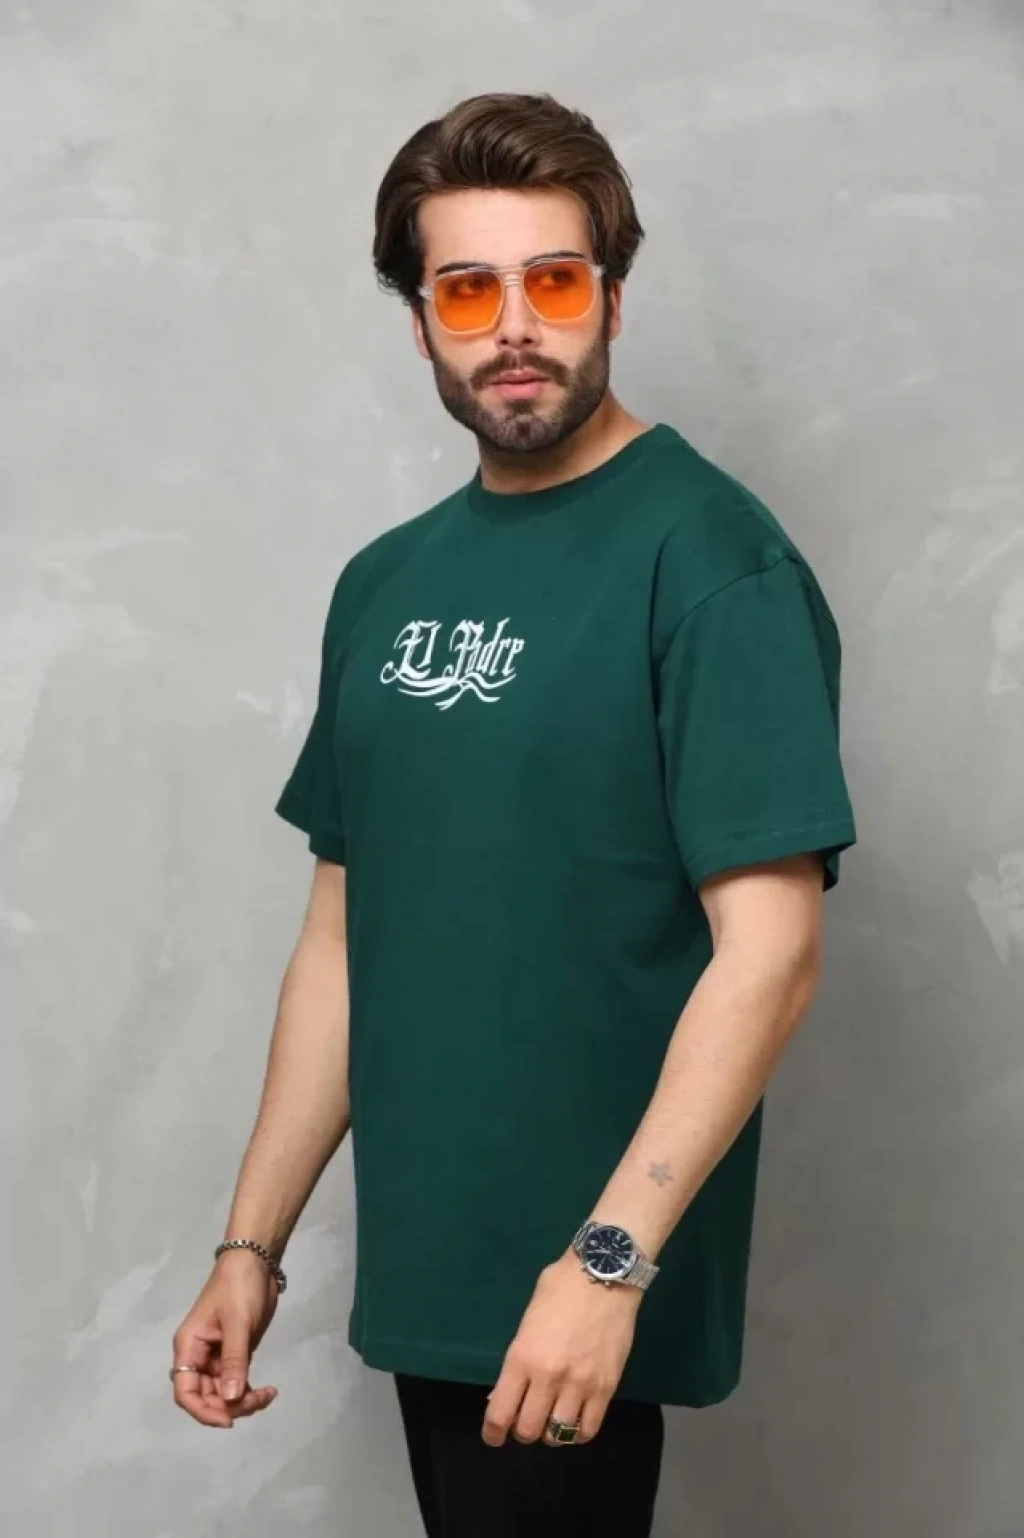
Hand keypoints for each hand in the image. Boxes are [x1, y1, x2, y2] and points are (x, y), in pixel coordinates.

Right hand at [170, 1249, 280, 1427]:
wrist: (255, 1262)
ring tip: (268, 1395)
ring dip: (242, 1401)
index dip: (202, 1411)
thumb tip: (231, 1400)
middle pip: (205, 1397)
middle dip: (229, 1406)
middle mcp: (199, 1356)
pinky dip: (249, 1391)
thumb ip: (234, 1361)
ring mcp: (217, 1357)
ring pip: (223, 1393)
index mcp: (189, 1347)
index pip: (185, 1391)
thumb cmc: (239, 1287)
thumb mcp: (237, 1323)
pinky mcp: (235, 1354)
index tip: (228, 1419)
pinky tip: (268, 1391)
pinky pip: (236, 1382)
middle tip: (258, 1400)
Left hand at [483, 1250, 641, 1447]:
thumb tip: (507, 1392)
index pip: (500, 1413)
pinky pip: (588, 1429)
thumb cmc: (560, 1288)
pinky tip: (574, 1421)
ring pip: (558, 1435)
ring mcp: (579, 1385)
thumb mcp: (528, 1319)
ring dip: (550, 1433)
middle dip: (521, 1432)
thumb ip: (518, 1358)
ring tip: (551, 1421)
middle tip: (525, 1421)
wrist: (605, 1274)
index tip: (494, 1437)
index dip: (493, 1433)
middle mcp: (548, 1377)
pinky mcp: (606, 1388)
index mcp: (522, 1357)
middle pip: (527, 1430)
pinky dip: (578, 1433)